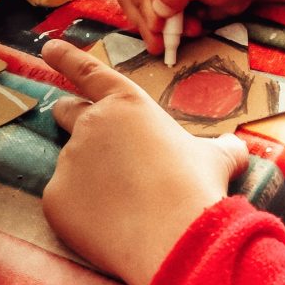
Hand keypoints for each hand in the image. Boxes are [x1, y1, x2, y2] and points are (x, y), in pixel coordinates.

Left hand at [41, 39, 249, 284]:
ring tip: (125, 207)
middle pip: (66, 112)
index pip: (88, 71)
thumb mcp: (216, 158)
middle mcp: (91, 123)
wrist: (174, 235)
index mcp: (127, 103)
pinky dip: (81, 214)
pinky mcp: (55, 197)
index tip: (49, 48)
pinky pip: (64, 203)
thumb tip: (235, 147)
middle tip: (94, 143)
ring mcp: (69, 159)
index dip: (66, 58)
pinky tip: (109, 229)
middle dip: (70, 118)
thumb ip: (220, 147)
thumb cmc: (196, 187)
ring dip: (90, 180)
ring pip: (72, 167)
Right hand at [117, 0, 284, 55]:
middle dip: (150, 20)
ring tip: (189, 29)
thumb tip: (157, 8)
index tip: (161, 23)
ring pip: (139, 12)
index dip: (142, 2)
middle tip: (170, 38)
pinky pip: (152, 20)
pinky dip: (168, 30)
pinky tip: (190, 28)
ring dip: (161, 28)